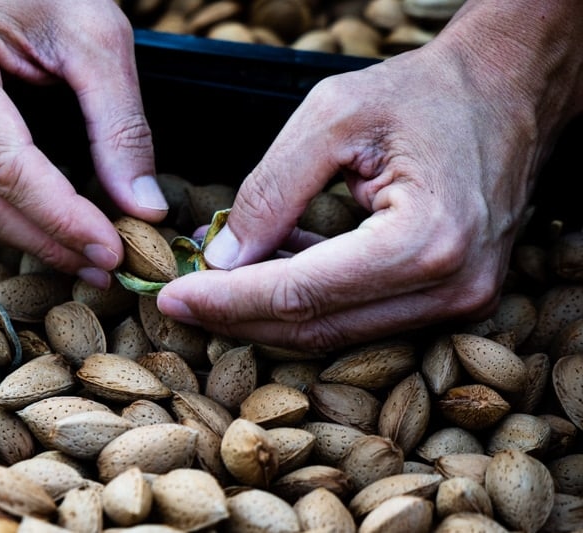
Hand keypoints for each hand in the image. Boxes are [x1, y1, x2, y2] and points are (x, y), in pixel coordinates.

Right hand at [0, 0, 167, 288]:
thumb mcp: (98, 39)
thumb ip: (120, 127)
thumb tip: (142, 209)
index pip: (6, 168)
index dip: (61, 220)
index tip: (112, 249)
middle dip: (48, 242)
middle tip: (106, 266)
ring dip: (30, 239)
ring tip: (87, 256)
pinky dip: (9, 218)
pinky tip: (53, 230)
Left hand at [157, 1, 582, 350]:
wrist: (508, 91)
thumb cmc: (428, 92)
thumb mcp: (335, 115)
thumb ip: (272, 189)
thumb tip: (222, 255)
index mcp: (425, 241)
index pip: (302, 294)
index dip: (227, 301)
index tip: (170, 296)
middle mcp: (449, 288)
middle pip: (315, 327)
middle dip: (237, 316)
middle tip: (178, 299)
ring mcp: (456, 302)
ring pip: (334, 331)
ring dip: (267, 309)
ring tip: (213, 276)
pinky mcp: (448, 298)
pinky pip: (358, 314)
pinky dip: (306, 298)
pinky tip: (267, 266)